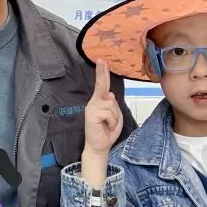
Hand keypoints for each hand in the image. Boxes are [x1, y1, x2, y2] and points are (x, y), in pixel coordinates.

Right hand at [81, 61, 122, 189]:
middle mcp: (94, 102)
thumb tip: (109, 95)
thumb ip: (113, 106)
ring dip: (115, 117)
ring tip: (109, 125)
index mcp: (99, 102)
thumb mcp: (115, 117)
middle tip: (102, 60)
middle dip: (102, 73)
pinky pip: (109, 113)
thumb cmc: (107, 132)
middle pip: (102, 86)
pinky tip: (105, 127)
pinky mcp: (91, 113)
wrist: (99, 146)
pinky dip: (111, 121)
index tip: (102, 61)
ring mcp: (91, 107)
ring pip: (111, 104)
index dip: (102, 73)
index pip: (102, 85)